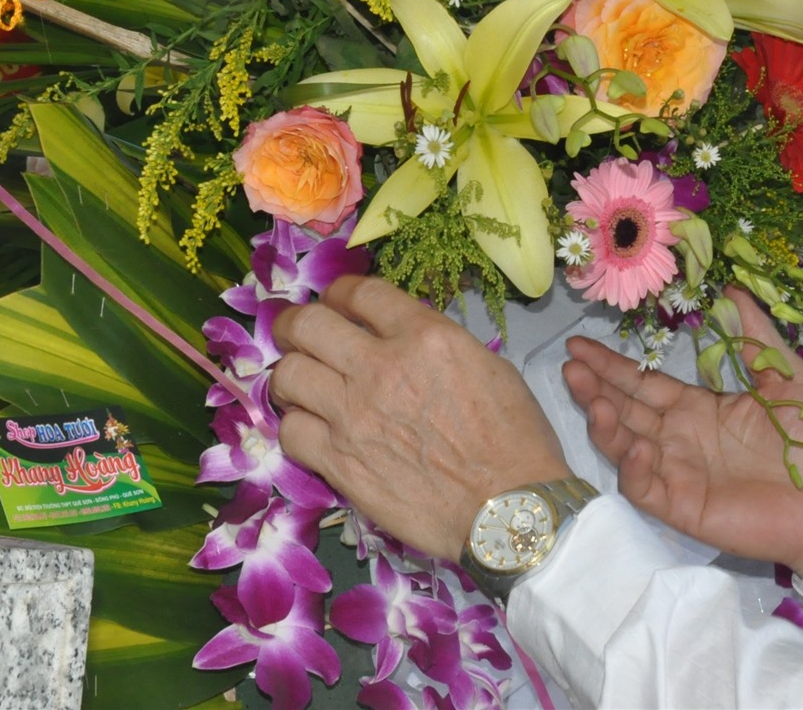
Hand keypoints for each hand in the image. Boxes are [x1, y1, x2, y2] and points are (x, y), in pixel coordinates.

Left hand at [270, 275, 570, 555]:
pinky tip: (311, 430)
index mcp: (426, 337)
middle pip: (308, 324)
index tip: (336, 303)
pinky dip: (295, 426)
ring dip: (290, 376)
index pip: (360, 292)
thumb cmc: (515, 440)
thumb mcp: (489, 367)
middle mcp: (381, 367)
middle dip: (294, 324)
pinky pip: (290, 432)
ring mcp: (353, 415)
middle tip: (297, 335)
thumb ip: (439, 345)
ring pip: (287, 375)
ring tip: (300, 386)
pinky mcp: (338, 462)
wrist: (509, 509)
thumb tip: (404, 342)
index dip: (340, 293)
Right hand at [562, 289, 802, 573]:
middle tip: (570, 365)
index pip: (643, 383)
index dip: (612, 366)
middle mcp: (678, 438)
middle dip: (596, 388)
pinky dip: (635, 469)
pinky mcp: (682, 508)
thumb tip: (733, 288)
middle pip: (626, 409)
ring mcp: (677, 474)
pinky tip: (637, 445)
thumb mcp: (786, 377)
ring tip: (592, 400)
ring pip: (626, 447)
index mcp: (697, 408)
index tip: (579, 345)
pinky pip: (646, 488)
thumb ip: (756, 336)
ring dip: (606, 424)